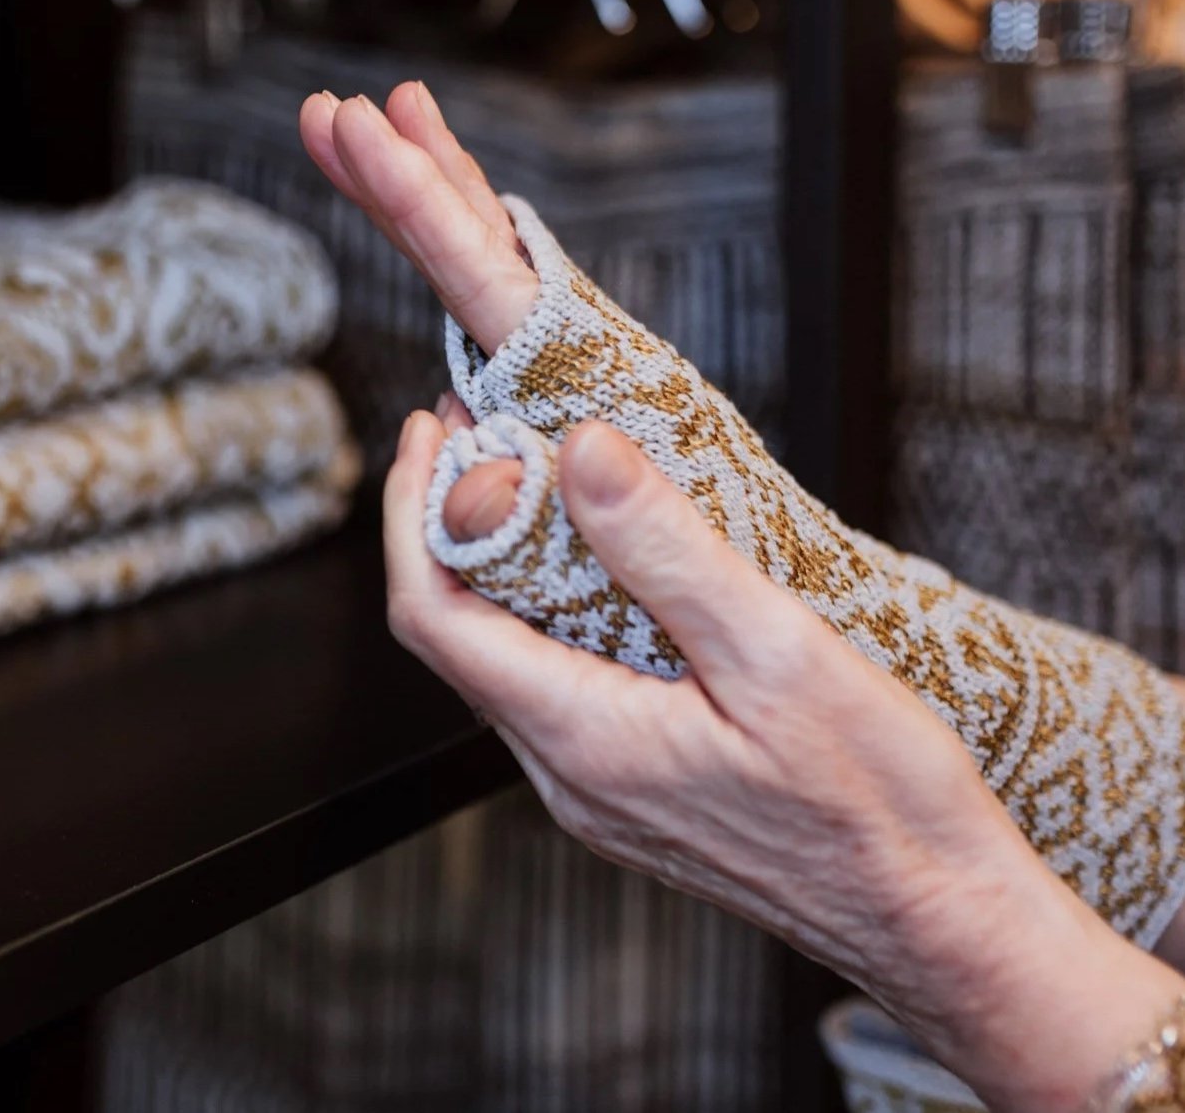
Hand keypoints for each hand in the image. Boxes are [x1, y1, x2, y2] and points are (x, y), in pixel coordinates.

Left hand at [383, 406, 1182, 1110]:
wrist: (939, 925)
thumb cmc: (879, 808)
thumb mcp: (778, 653)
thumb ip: (667, 551)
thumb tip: (582, 452)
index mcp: (581, 738)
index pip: (434, 617)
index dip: (412, 515)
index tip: (428, 430)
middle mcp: (567, 776)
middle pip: (458, 636)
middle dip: (452, 523)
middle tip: (480, 427)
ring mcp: (597, 793)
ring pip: (506, 662)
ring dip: (501, 568)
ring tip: (533, 474)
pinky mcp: (633, 796)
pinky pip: (558, 691)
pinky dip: (552, 614)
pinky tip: (599, 566)